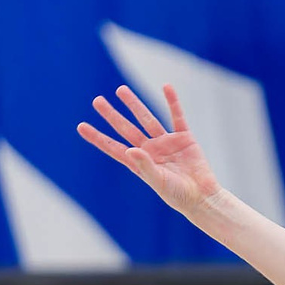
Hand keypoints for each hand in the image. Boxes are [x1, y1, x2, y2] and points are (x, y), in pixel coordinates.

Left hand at [76, 84, 219, 214]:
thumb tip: (130, 149)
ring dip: (134, 104)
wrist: (202, 197)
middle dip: (112, 115)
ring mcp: (166, 142)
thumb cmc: (178, 195)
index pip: (113, 147)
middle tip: (97, 101)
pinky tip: (167, 87)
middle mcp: (149, 150)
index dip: (98, 137)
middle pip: (126, 128)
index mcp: (139, 163)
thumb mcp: (159, 182)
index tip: (81, 126)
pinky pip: (177, 116)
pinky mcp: (184, 138)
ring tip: (121, 90)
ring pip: (147, 118)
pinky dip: (173, 102)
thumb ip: (145, 166)